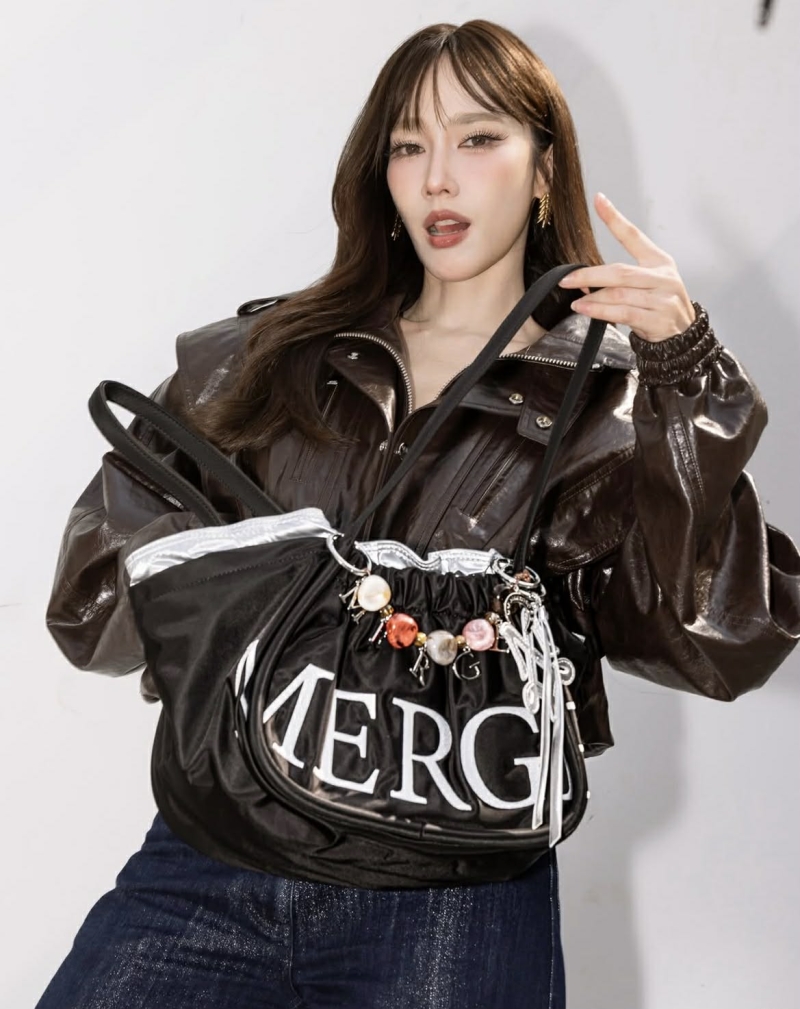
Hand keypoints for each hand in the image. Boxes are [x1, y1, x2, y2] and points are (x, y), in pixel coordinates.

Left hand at [557, 193, 696, 342]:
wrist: (684, 335)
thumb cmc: (660, 304)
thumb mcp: (649, 282)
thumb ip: (620, 278)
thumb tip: (583, 280)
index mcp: (659, 261)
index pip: (634, 236)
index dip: (615, 218)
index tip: (599, 200)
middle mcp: (663, 277)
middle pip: (620, 272)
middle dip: (590, 275)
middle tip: (567, 279)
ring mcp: (662, 299)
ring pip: (620, 294)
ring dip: (594, 298)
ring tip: (576, 301)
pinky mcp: (657, 319)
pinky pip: (624, 313)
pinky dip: (601, 312)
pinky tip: (586, 310)